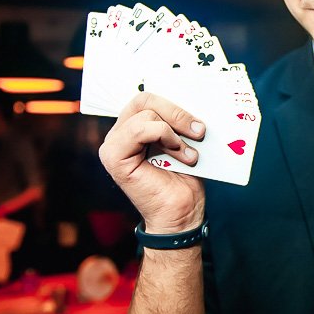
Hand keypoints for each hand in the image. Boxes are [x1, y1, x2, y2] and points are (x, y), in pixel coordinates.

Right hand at [99, 92, 206, 235]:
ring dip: (174, 129)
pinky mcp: (114, 157)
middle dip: (177, 111)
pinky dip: (164, 136)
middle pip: (144, 99)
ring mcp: (113, 145)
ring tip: (189, 152)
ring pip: (145, 113)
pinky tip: (179, 154)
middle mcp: (120, 134)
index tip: (198, 118)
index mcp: (134, 127)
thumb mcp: (184, 141)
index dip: (175, 102)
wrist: (181, 215)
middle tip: (199, 129)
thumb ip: (179, 121)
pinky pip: (139, 129)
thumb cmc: (183, 180)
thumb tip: (194, 98)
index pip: (148, 98)